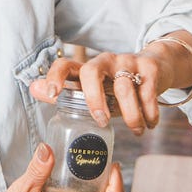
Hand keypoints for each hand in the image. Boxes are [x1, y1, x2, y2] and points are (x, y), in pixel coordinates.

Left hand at [29, 48, 179, 135]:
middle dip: (94, 97)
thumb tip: (33, 88)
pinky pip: (147, 92)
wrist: (158, 67)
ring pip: (124, 86)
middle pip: (91, 70)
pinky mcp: (149, 67)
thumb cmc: (118, 86)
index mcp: (88, 69)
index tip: (53, 94)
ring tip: (136, 130)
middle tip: (102, 121)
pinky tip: (150, 124)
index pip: (65, 64)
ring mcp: (127, 62)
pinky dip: (149, 112)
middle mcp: (105, 61)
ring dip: (131, 114)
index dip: (56, 76)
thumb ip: (67, 94)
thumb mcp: (95, 93)